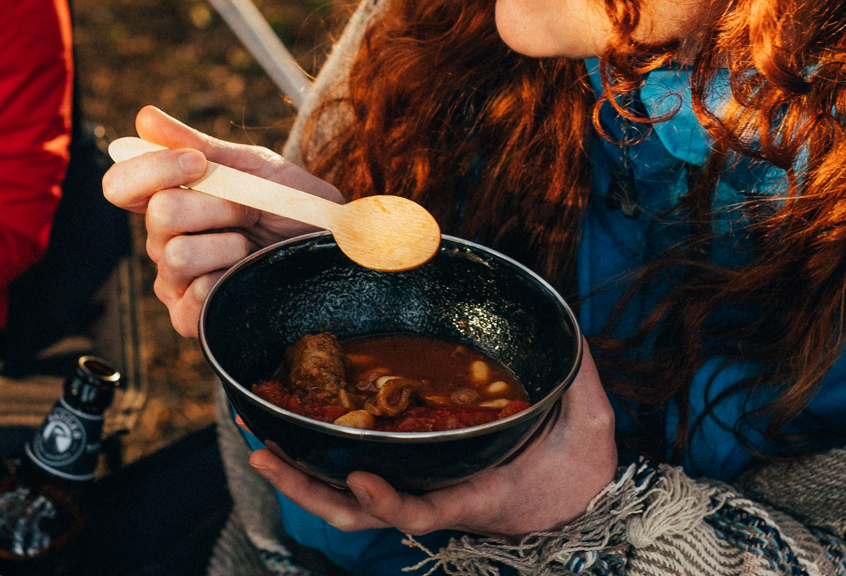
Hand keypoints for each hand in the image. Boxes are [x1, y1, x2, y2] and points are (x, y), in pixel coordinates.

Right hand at [102, 106, 343, 336]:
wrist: (331, 248)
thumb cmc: (290, 206)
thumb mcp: (252, 166)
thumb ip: (198, 145)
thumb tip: (145, 118)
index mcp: (168, 200)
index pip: (121, 185)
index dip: (153, 168)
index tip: (199, 163)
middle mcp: (163, 241)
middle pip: (160, 213)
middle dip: (218, 205)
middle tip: (249, 210)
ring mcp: (175, 282)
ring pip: (177, 255)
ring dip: (229, 243)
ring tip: (252, 246)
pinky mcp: (192, 318)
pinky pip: (192, 299)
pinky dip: (227, 280)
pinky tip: (245, 275)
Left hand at [247, 337, 617, 538]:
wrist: (577, 497)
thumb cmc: (578, 464)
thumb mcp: (588, 424)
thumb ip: (575, 378)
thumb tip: (567, 334)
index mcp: (476, 493)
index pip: (424, 508)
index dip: (388, 500)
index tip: (361, 478)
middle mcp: (438, 495)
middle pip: (359, 512)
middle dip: (306, 487)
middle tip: (262, 452)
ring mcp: (421, 487)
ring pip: (348, 502)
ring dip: (300, 477)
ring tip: (258, 442)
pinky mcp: (415, 474)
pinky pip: (359, 481)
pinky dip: (321, 464)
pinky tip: (292, 433)